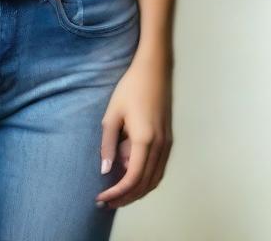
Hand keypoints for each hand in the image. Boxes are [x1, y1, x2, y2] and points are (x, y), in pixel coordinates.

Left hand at [95, 54, 172, 209]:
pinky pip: (159, 168)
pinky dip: (146, 178)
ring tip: (116, 193)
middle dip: (125, 197)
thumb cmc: (131, 88)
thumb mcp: (112, 114)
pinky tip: (131, 175)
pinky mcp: (169, 137)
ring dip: (137, 190)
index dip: (117, 193)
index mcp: (145, 139)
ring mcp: (167, 142)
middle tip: (106, 202)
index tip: (101, 197)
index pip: (132, 178)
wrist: (154, 68)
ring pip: (155, 178)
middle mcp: (160, 145)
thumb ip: (108, 144)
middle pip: (145, 183)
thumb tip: (105, 171)